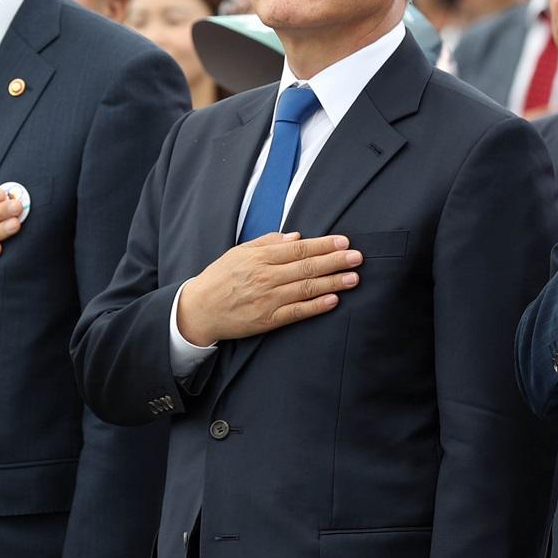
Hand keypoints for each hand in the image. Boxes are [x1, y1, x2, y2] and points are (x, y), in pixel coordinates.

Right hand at [173, 232, 362, 347]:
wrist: (199, 309)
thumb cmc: (219, 278)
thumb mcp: (239, 253)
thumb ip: (267, 243)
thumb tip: (295, 237)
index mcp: (259, 257)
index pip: (298, 249)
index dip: (323, 245)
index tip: (344, 242)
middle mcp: (265, 277)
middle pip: (307, 266)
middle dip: (335, 261)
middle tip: (357, 257)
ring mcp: (267, 299)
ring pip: (306, 288)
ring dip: (332, 282)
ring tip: (353, 278)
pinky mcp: (267, 320)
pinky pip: (296, 312)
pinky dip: (316, 306)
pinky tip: (333, 301)